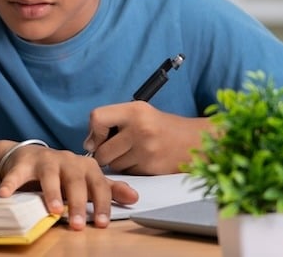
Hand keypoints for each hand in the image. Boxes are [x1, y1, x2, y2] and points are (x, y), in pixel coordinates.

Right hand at [0, 145, 137, 229]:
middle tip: (78, 224)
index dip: (101, 203)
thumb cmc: (63, 173)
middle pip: (75, 180)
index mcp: (85, 167)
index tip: (102, 223)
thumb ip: (109, 189)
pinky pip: (17, 174)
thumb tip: (134, 198)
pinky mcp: (24, 163)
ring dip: (52, 193)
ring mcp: (45, 161)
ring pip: (50, 176)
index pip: (98, 185)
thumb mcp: (87, 180)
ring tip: (54, 210)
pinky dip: (11, 183)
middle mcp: (67, 161)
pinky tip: (6, 194)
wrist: (30, 155)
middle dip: (78, 202)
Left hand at [84, 101, 207, 173]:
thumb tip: (88, 144)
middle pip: (102, 151)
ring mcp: (146, 150)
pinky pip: (128, 173)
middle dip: (105, 153)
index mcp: (135, 110)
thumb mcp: (139, 112)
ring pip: (114, 165)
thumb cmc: (161, 126)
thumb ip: (112, 121)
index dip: (94, 132)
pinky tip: (143, 160)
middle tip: (118, 149)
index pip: (97, 118)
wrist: (194, 141)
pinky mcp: (152, 168)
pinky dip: (131, 170)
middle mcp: (140, 128)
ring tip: (134, 152)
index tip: (98, 138)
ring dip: (118, 163)